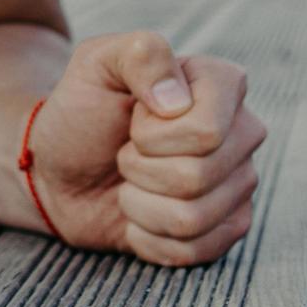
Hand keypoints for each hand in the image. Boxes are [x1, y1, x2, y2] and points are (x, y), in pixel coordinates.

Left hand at [25, 31, 263, 266]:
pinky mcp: (229, 227)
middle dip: (139, 169)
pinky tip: (141, 213)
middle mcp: (242, 132)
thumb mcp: (95, 64)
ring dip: (139, 204)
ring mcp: (240, 183)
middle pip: (197, 177)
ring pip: (192, 218)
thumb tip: (175, 100)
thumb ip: (139, 55)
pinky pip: (193, 251)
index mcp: (221, 84)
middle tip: (125, 152)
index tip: (132, 119)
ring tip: (131, 181)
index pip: (206, 131)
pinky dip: (148, 236)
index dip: (152, 134)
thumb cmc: (82, 111)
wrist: (63, 170)